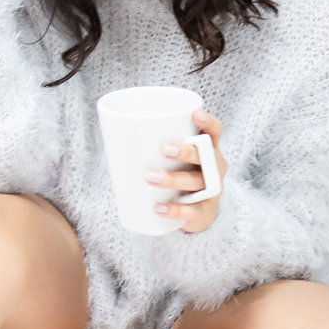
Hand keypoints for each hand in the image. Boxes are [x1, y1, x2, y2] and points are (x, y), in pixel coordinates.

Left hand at [145, 109, 228, 232]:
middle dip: (187, 152)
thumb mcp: (173, 160)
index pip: (215, 133)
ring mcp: (212, 191)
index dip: (209, 123)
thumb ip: (155, 147)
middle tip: (164, 149)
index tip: (195, 115)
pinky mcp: (205, 212)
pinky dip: (176, 210)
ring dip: (174, 179)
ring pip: (197, 182)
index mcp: (208, 150)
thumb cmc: (178, 175)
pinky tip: (159, 207)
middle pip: (207, 157)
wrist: (195, 213)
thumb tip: (113, 133)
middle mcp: (215, 168)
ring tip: (150, 177)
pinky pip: (194, 211)